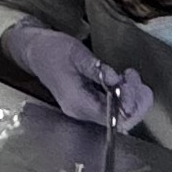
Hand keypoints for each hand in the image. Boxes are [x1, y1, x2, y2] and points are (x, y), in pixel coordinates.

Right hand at [4, 23, 151, 130]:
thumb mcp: (76, 53)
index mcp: (76, 102)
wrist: (36, 51)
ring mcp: (86, 111)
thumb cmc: (53, 50)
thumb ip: (97, 68)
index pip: (110, 116)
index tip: (131, 82)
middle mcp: (81, 112)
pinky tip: (125, 81)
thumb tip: (115, 79)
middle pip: (120, 121)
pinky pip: (114, 108)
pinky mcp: (90, 105)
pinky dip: (126, 97)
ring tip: (130, 76)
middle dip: (135, 101)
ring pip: (120, 116)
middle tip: (133, 77)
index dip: (128, 104)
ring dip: (133, 98)